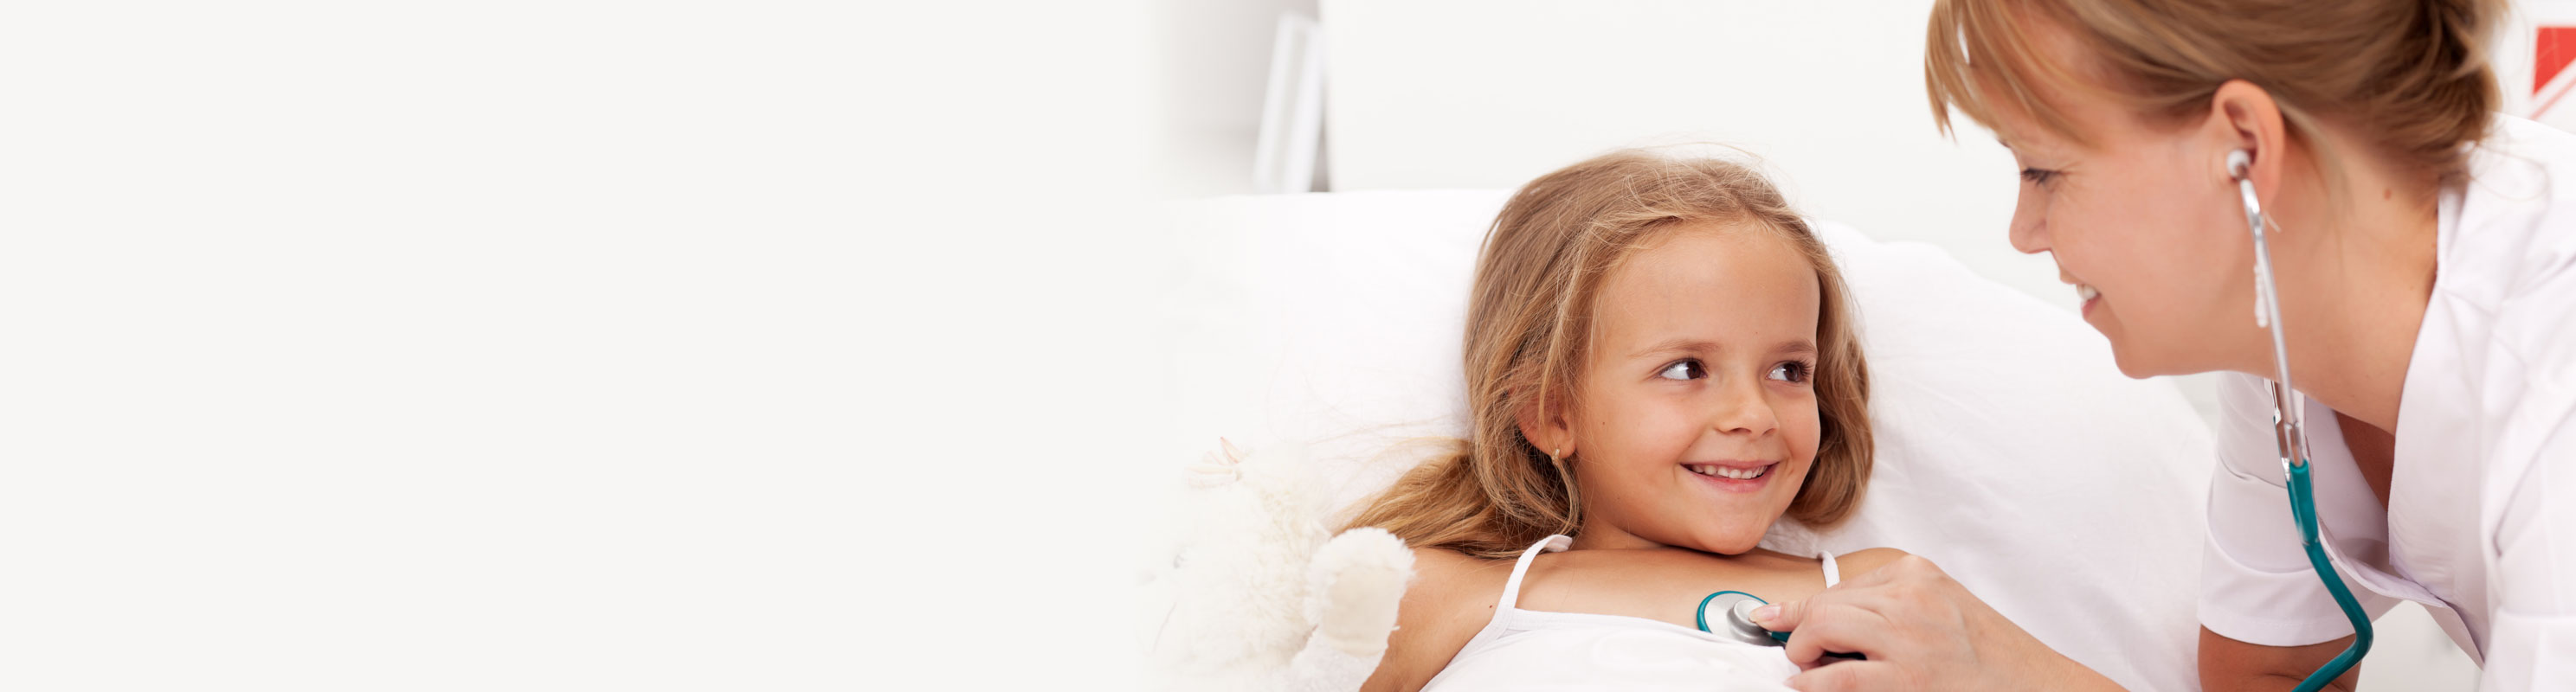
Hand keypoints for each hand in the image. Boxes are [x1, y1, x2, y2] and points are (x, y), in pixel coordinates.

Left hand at [1750, 555, 2122, 691]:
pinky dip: (1811, 682)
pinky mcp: (1907, 680)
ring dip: (1801, 652)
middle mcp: (1911, 598)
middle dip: (1798, 629)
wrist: (2035, 687)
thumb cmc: (1991, 656)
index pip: (1843, 586)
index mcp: (1918, 575)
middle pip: (1825, 604)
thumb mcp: (1943, 608)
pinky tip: (1808, 685)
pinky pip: (1835, 676)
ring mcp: (1909, 638)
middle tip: (1795, 652)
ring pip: (1822, 628)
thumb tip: (1824, 617)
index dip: (1803, 608)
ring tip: (1805, 667)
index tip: (1772, 618)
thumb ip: (1893, 604)